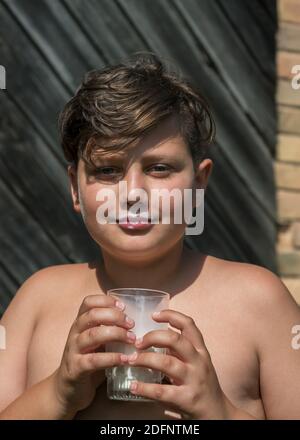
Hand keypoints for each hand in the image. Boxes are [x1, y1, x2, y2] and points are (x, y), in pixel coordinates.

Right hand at [53, 294, 135, 414]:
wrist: (66, 391)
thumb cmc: (87, 361)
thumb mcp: (97, 342)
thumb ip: (109, 330)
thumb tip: (136, 321)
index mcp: (80, 324)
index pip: (88, 302)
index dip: (106, 300)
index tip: (123, 306)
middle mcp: (75, 334)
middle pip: (92, 315)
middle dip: (114, 316)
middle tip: (131, 324)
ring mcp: (73, 351)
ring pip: (93, 335)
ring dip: (116, 334)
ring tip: (132, 340)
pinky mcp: (75, 369)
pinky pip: (94, 360)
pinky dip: (111, 358)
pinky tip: (125, 359)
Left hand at [123, 309, 233, 419]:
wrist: (219, 415)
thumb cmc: (202, 386)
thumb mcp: (196, 363)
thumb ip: (180, 351)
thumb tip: (155, 337)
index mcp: (200, 351)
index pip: (189, 325)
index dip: (171, 315)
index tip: (154, 314)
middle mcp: (199, 362)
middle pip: (175, 340)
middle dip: (153, 337)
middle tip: (137, 342)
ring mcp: (194, 380)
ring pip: (167, 363)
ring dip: (145, 360)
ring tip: (131, 360)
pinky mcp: (187, 399)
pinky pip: (162, 391)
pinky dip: (144, 388)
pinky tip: (133, 387)